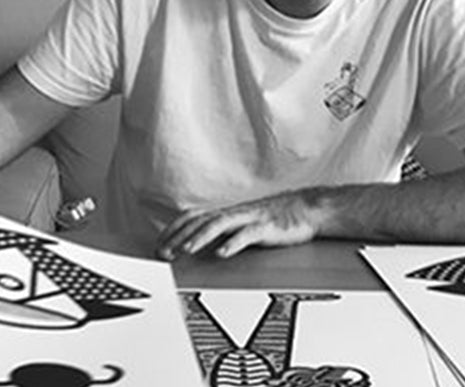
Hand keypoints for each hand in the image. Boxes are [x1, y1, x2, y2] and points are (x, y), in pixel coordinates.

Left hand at [156, 190, 325, 259]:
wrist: (306, 209)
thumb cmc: (274, 219)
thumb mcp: (242, 224)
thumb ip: (222, 231)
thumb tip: (199, 243)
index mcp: (226, 213)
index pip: (192, 217)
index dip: (173, 230)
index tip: (159, 245)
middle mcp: (234, 213)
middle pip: (200, 221)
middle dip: (179, 237)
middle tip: (164, 253)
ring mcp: (250, 218)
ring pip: (220, 225)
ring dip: (200, 238)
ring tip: (187, 250)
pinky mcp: (266, 227)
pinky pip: (248, 234)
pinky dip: (234, 243)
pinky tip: (223, 254)